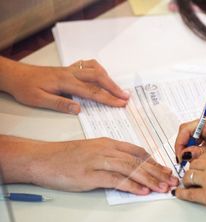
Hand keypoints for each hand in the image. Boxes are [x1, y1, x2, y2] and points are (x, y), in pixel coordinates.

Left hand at [0, 58, 128, 113]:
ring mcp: (70, 69)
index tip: (121, 103)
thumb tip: (79, 109)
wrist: (16, 75)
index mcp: (65, 82)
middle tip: (127, 97)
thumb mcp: (39, 100)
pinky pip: (88, 65)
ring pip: (95, 69)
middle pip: (99, 78)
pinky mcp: (69, 69)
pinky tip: (102, 76)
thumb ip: (60, 104)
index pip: (92, 92)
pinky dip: (98, 69)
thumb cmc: (26, 88)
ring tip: (118, 89)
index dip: (108, 98)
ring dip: (109, 79)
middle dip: (114, 88)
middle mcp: (71, 73)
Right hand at [1, 136, 178, 194]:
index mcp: (108, 143)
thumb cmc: (66, 156)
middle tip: (171, 180)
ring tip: (162, 187)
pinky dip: (131, 185)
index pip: (137, 151)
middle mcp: (106, 150)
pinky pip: (116, 180)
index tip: (165, 170)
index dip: (154, 161)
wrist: (42, 158)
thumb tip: (130, 167)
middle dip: (157, 171)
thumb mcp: (93, 150)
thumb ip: (111, 156)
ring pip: (131, 169)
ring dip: (149, 179)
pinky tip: (142, 191)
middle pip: (138, 160)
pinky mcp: (90, 174)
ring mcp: (98, 161)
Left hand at [174, 149, 205, 221]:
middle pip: (192, 165)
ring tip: (188, 186)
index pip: (200, 154)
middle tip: (190, 177)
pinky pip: (188, 193)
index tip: (193, 165)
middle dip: (191, 171)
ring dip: (187, 182)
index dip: (196, 162)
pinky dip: (182, 194)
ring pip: (188, 177)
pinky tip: (180, 194)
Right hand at [175, 111, 205, 164]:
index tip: (180, 157)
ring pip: (192, 137)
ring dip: (191, 149)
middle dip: (184, 147)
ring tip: (193, 162)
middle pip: (187, 132)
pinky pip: (200, 139)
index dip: (180, 144)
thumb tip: (185, 155)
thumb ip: (202, 154)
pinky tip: (201, 159)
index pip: (186, 129)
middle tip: (183, 162)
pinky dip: (198, 149)